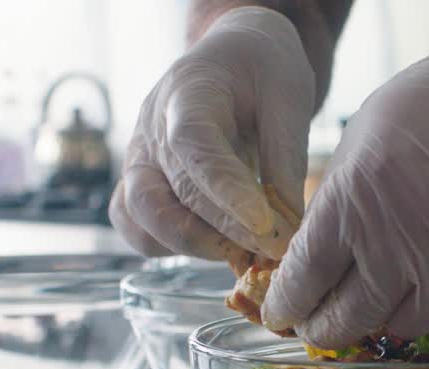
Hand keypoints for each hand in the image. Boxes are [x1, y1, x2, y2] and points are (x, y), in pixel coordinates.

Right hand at [109, 7, 313, 260]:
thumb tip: (288, 226)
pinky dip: (175, 248)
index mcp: (187, 93)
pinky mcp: (142, 185)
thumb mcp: (289, 96)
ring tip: (247, 252)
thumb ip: (287, 158)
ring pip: (139, 220)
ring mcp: (140, 161)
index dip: (226, 192)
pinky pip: (139, 229)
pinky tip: (223, 247)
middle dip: (219, 233)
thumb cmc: (263, 69)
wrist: (235, 56)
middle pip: (162, 195)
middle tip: (272, 249)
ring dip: (192, 246)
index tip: (265, 226)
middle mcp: (150, 130)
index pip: (192, 147)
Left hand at [261, 21, 428, 348]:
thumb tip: (305, 269)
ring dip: (383, 315)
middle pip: (347, 319)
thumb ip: (332, 209)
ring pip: (401, 326)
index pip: (304, 280)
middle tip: (317, 325)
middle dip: (324, 328)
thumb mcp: (360, 144)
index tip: (281, 312)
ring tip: (378, 293)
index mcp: (356, 202)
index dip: (286, 304)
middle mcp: (403, 244)